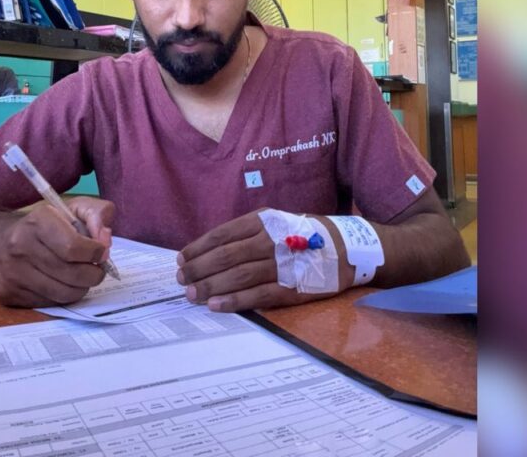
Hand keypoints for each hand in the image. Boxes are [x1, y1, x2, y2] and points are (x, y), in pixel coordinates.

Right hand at [0, 197, 113, 306]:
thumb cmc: (41, 225)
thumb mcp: (71, 208)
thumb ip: (97, 214)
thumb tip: (105, 239)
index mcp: (37, 222)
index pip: (74, 248)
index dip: (95, 253)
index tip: (101, 252)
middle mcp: (20, 247)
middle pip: (73, 275)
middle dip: (93, 274)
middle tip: (95, 268)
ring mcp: (12, 273)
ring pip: (64, 294)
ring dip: (80, 287)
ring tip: (80, 276)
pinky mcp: (9, 294)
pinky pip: (49, 304)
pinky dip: (62, 296)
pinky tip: (60, 282)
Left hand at [176, 210, 351, 311]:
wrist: (345, 248)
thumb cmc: (302, 235)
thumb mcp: (274, 222)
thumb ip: (245, 234)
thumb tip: (208, 251)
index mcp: (263, 221)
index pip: (222, 234)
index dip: (198, 248)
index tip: (181, 259)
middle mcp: (270, 240)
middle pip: (225, 256)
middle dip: (198, 269)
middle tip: (181, 279)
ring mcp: (282, 264)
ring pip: (238, 276)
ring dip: (211, 286)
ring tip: (192, 294)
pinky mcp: (292, 288)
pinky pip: (258, 295)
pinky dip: (235, 301)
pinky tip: (216, 305)